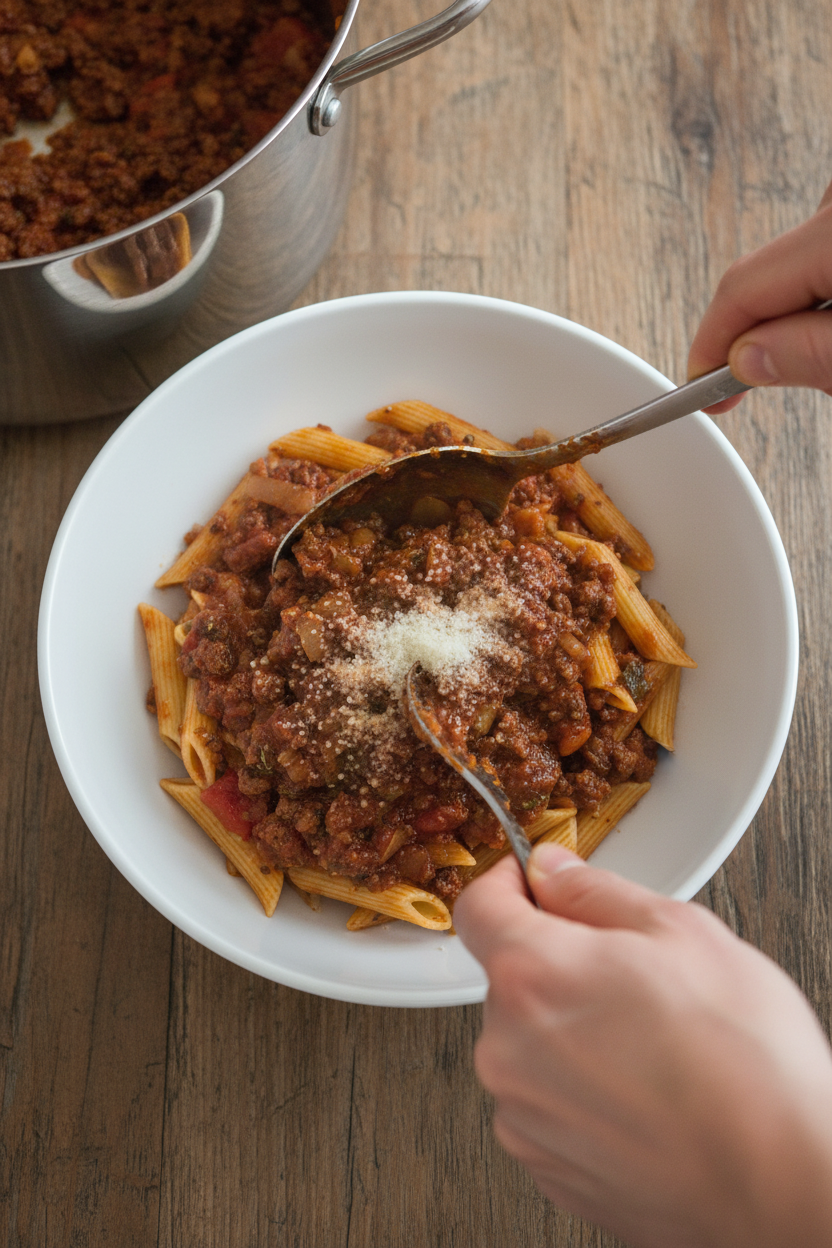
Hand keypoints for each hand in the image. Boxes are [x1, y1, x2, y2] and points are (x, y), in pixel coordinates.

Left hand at [455, 844, 831, 1247]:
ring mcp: (523, 1117)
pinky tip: (642, 1093)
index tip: (531, 881)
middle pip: (511, 980)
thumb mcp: (681, 932)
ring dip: (571, 1033)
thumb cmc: (746, 1065)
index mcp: (532, 976)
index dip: (507, 883)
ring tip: (651, 1046)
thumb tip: (553, 871)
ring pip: (529, 1045)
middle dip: (558, 966)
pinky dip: (582, 1092)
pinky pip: (547, 1105)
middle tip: (630, 976)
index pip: (477, 907)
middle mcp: (507, 1049)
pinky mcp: (546, 1167)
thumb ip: (594, 892)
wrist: (783, 1184)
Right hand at [688, 178, 831, 412]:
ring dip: (807, 316)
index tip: (701, 392)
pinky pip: (824, 255)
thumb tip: (747, 360)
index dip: (712, 347)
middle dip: (770, 334)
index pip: (741, 289)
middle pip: (768, 279)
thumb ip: (808, 354)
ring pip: (799, 269)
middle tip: (805, 379)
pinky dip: (826, 290)